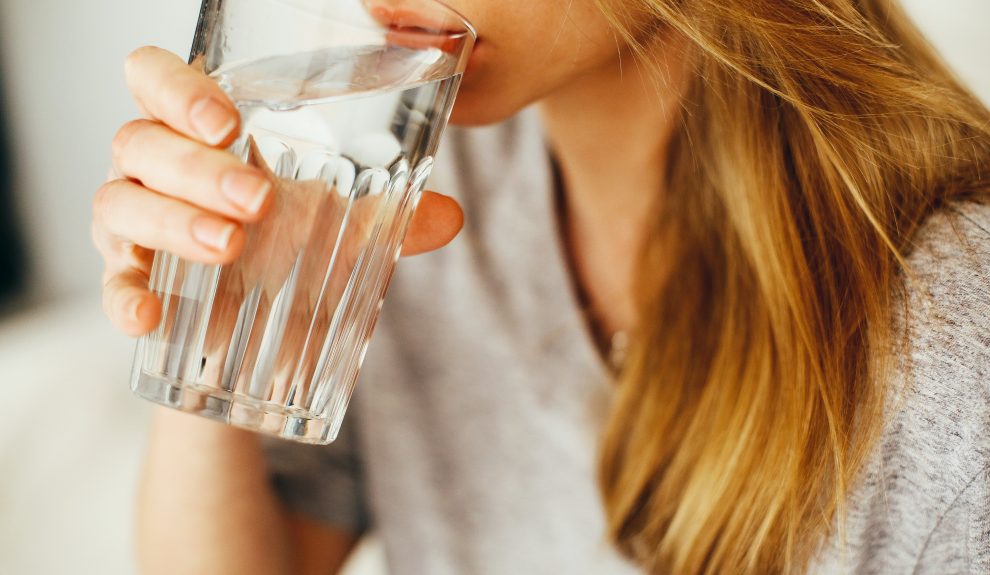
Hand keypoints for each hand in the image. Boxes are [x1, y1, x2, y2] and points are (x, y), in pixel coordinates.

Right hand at [93, 46, 463, 339]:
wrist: (261, 333)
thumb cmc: (292, 250)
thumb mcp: (342, 229)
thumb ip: (390, 218)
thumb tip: (450, 216)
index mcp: (200, 133)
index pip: (156, 78)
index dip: (178, 88)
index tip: (229, 122)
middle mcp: (155, 167)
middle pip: (141, 140)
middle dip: (197, 167)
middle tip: (257, 199)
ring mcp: (134, 222)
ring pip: (119, 201)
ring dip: (173, 221)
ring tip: (231, 246)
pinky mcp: (130, 280)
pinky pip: (111, 282)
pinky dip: (124, 296)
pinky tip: (149, 317)